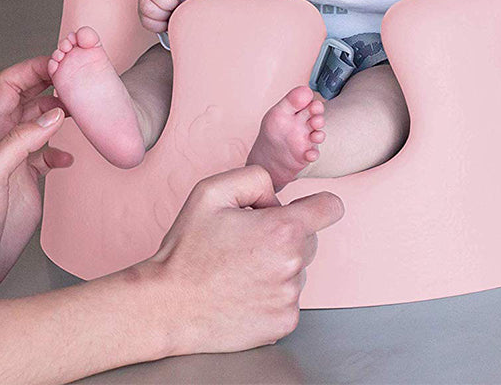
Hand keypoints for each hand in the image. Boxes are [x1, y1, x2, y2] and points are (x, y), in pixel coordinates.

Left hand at [0, 56, 73, 298]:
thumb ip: (21, 142)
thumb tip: (54, 114)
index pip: (10, 84)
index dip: (32, 68)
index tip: (59, 62)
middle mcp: (3, 141)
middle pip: (29, 98)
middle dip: (52, 83)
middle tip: (78, 78)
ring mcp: (15, 162)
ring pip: (40, 124)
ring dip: (60, 114)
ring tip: (82, 111)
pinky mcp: (26, 183)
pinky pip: (47, 156)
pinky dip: (61, 152)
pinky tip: (69, 161)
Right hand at [137, 0, 202, 32]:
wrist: (187, 3)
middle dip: (170, 0)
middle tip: (179, 0)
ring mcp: (143, 1)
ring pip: (149, 9)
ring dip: (166, 12)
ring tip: (174, 9)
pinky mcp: (144, 17)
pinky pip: (149, 23)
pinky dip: (162, 24)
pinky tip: (169, 17)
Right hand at [144, 166, 342, 354]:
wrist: (170, 305)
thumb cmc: (188, 249)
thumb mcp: (211, 191)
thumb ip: (254, 178)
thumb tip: (277, 196)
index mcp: (281, 230)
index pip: (330, 208)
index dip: (319, 203)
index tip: (308, 209)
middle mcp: (293, 265)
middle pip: (310, 240)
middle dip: (285, 234)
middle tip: (246, 240)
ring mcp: (290, 298)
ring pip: (297, 270)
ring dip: (276, 265)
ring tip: (238, 269)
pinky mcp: (284, 324)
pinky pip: (288, 298)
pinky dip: (270, 293)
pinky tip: (242, 292)